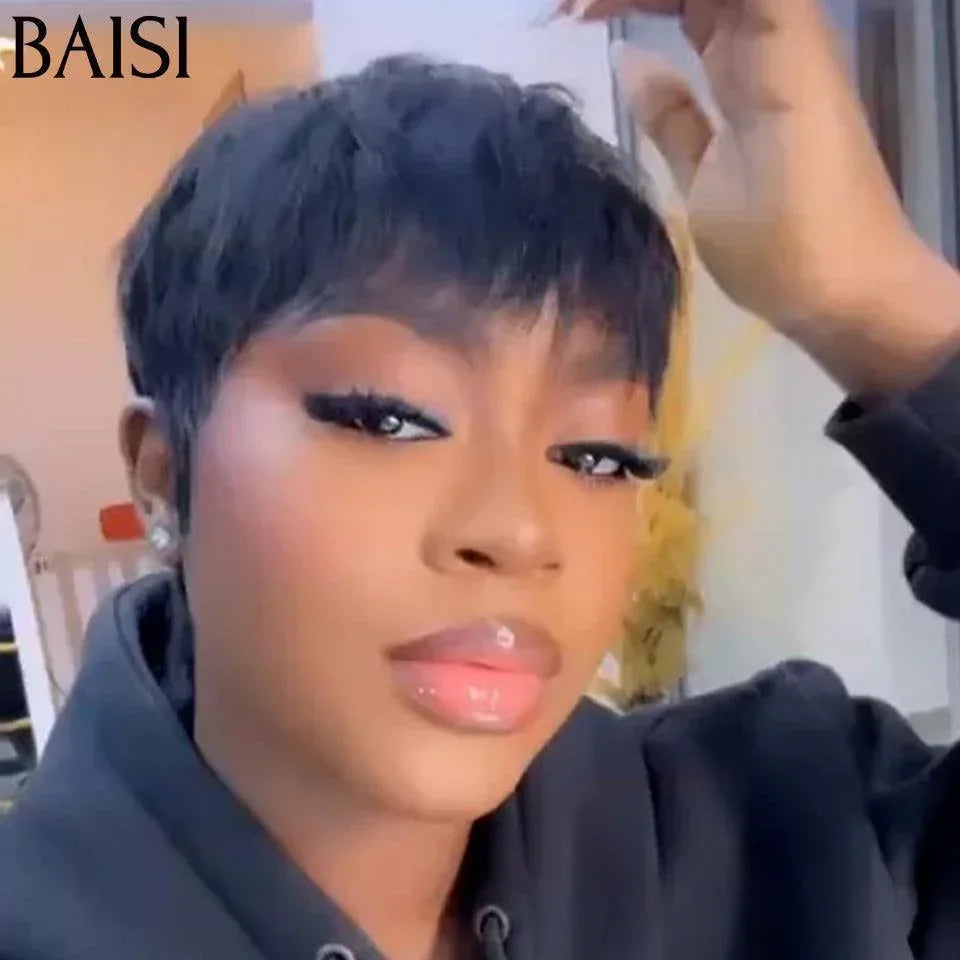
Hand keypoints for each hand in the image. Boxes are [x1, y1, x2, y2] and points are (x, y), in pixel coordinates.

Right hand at [556, 0, 959, 391]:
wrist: (851, 293)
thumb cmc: (784, 247)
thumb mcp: (713, 187)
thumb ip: (671, 119)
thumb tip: (628, 60)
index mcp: (775, 47)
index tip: (577, 7)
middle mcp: (778, 38)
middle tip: (566, 10)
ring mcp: (773, 62)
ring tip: (579, 15)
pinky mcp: (766, 90)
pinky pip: (715, 31)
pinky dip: (669, 25)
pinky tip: (626, 41)